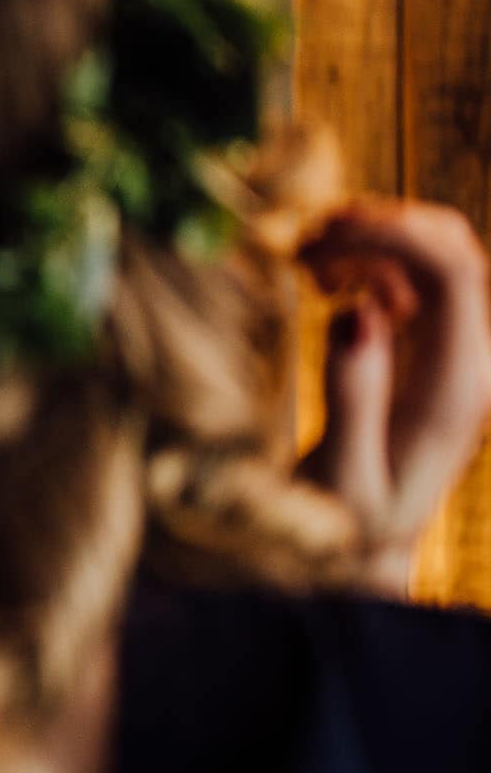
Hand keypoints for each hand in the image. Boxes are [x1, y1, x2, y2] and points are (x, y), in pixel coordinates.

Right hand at [298, 200, 490, 593]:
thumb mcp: (342, 475)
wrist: (368, 547)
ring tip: (307, 265)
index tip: (316, 237)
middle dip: (377, 226)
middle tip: (302, 247)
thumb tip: (357, 313)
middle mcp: (472, 362)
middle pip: (452, 248)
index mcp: (456, 388)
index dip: (389, 233)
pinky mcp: (437, 349)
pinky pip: (419, 276)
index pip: (452, 272)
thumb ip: (353, 396)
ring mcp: (459, 352)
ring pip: (437, 254)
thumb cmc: (347, 524)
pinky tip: (327, 284)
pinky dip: (372, 261)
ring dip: (372, 240)